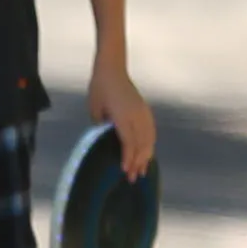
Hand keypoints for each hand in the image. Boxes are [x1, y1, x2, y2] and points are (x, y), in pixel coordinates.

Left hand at [88, 60, 156, 180]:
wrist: (112, 70)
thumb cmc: (99, 88)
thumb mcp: (95, 109)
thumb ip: (102, 127)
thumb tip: (107, 141)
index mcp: (123, 116)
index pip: (128, 142)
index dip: (128, 158)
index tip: (125, 171)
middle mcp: (137, 116)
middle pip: (141, 144)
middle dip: (138, 162)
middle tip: (133, 178)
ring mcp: (144, 113)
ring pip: (149, 139)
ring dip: (146, 156)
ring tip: (142, 170)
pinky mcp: (146, 111)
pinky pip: (151, 132)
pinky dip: (150, 145)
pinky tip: (147, 154)